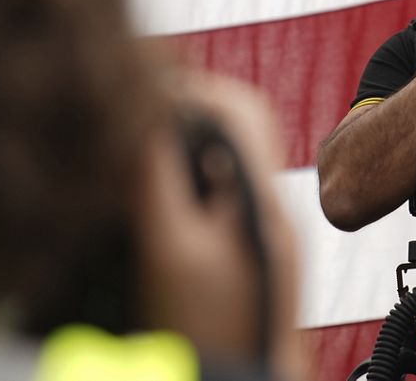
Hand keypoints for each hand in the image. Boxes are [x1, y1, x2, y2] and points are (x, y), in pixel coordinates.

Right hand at [136, 72, 304, 379]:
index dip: (192, 88)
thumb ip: (158, 179)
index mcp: (262, 200)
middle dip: (191, 112)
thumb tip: (149, 119)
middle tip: (141, 110)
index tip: (148, 84)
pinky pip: (226, 192)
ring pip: (231, 159)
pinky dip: (195, 177)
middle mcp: (274, 210)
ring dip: (191, 144)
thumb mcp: (169, 249)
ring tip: (144, 145)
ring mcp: (266, 231)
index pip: (240, 109)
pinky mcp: (252, 253)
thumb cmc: (210, 331)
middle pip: (239, 129)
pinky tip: (162, 192)